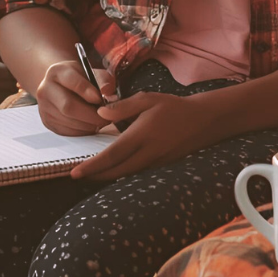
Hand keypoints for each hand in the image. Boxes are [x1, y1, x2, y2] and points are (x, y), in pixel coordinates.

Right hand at [35, 60, 115, 136]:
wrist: (60, 85)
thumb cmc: (79, 78)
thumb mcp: (91, 71)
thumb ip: (101, 79)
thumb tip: (107, 91)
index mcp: (57, 72)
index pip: (72, 82)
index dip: (87, 91)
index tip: (100, 99)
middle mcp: (46, 89)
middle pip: (68, 106)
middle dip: (91, 115)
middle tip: (106, 116)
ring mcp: (44, 107)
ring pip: (68, 121)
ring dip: (89, 124)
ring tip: (101, 120)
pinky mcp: (47, 122)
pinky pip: (67, 131)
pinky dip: (83, 131)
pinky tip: (90, 124)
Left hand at [71, 91, 211, 181]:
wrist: (202, 120)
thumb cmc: (173, 107)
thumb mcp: (148, 99)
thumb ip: (122, 107)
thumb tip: (100, 113)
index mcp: (141, 135)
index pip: (111, 156)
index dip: (91, 166)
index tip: (74, 172)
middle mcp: (148, 153)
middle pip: (116, 172)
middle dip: (95, 176)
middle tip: (77, 176)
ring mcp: (155, 162)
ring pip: (126, 175)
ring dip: (107, 177)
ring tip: (91, 174)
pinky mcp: (161, 166)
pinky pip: (136, 173)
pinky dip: (121, 174)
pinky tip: (113, 170)